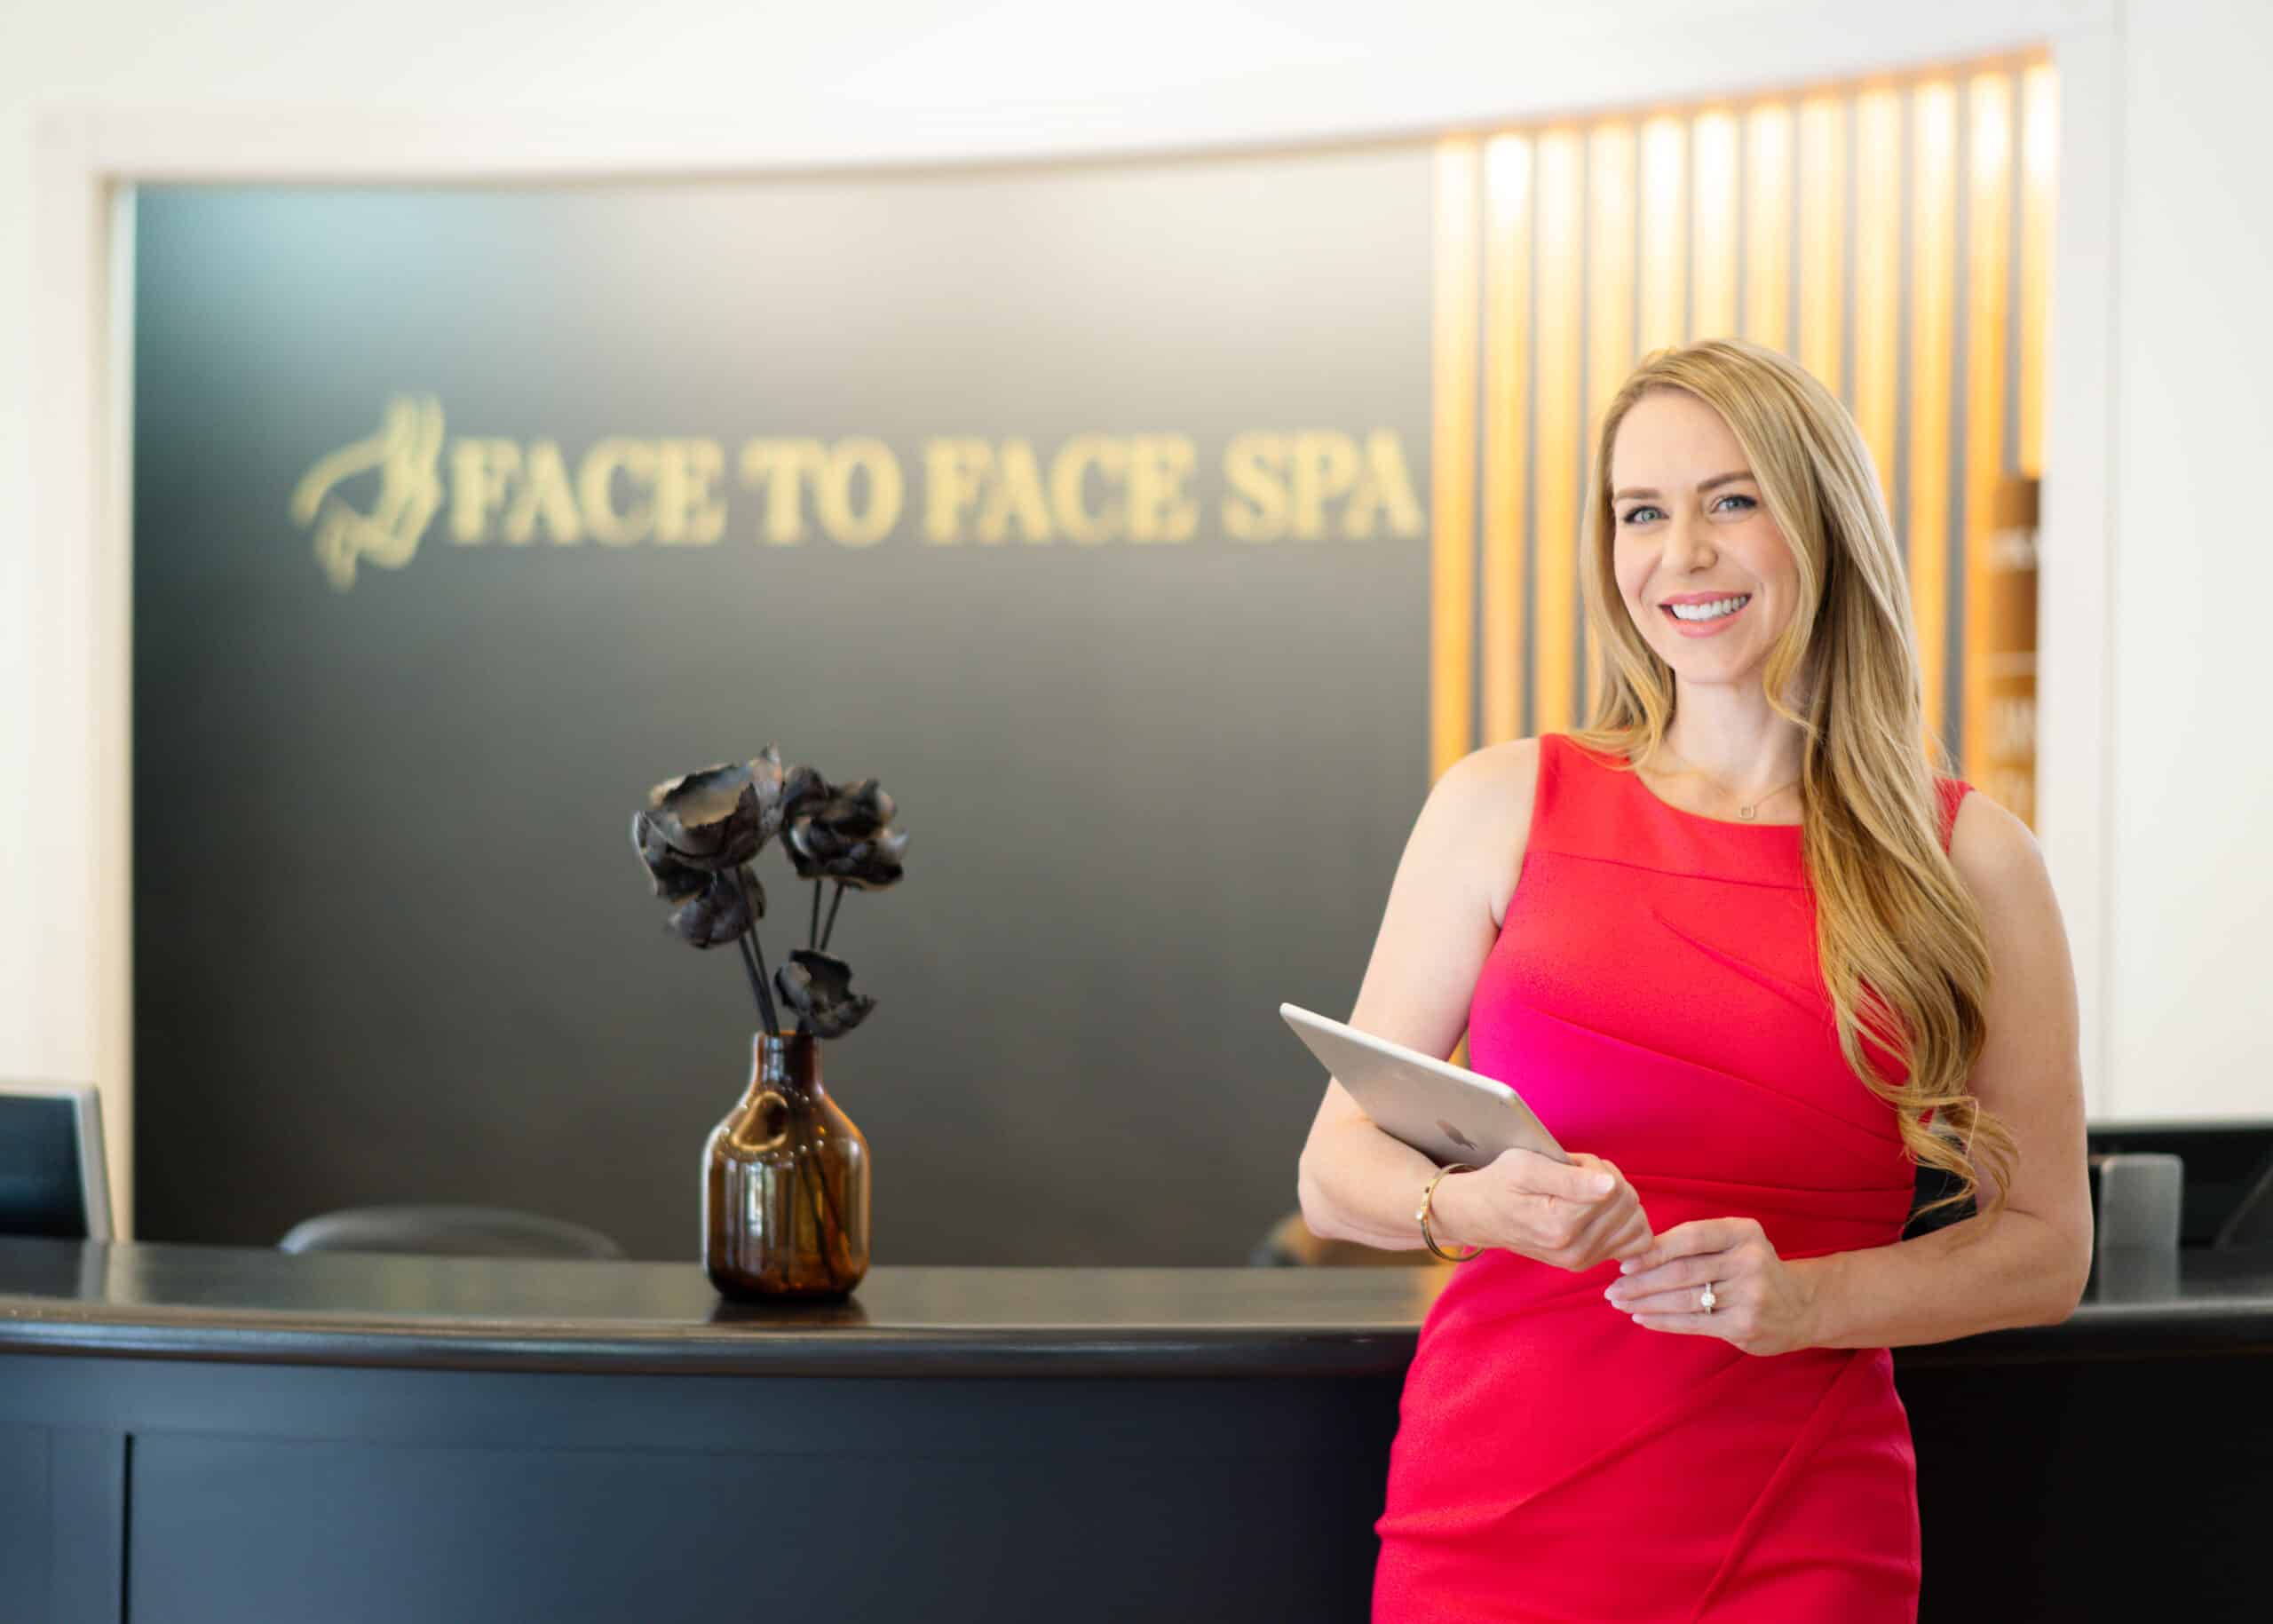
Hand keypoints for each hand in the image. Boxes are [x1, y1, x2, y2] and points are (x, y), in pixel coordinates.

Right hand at [1431, 1148, 1654, 1272]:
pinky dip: (1626, 1222)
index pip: (1614, 1189)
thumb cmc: (1501, 1184)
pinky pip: (1634, 1243)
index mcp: (1561, 1225)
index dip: (1596, 1167)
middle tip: (1577, 1176)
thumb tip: (1610, 1186)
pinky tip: (1603, 1212)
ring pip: (1636, 1222)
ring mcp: (1583, 1260)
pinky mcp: (1588, 1262)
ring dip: (1617, 1200)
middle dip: (1609, 1181)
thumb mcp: (1526, 1167)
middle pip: (1628, 1204)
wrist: (1481, 1215)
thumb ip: (1570, 1178)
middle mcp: (1576, 1250)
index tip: (1572, 1164)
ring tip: (1586, 1193)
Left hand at [1602, 1217, 1816, 1356]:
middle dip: (1641, 1281)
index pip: (1690, 1237)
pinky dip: (1663, 1321)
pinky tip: (1642, 1317)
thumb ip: (1696, 1244)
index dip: (1654, 1250)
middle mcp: (1750, 1261)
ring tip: (1621, 1303)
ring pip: (1684, 1299)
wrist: (1801, 1307)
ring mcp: (1750, 1296)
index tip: (1624, 1262)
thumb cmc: (1752, 1269)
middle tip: (1612, 1288)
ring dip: (1646, 1302)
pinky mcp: (1745, 1326)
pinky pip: (1694, 1323)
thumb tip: (1636, 1252)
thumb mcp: (1734, 1244)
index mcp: (1744, 1232)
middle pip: (1682, 1271)